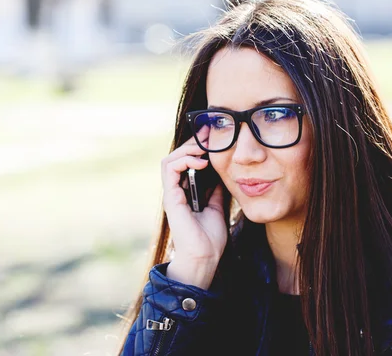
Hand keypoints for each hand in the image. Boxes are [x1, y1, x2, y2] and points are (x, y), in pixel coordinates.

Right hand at [160, 126, 226, 287]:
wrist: (205, 257)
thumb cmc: (210, 238)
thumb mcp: (217, 206)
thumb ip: (214, 190)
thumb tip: (222, 172)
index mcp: (185, 193)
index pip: (186, 162)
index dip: (197, 148)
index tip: (212, 136)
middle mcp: (176, 191)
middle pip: (177, 158)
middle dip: (192, 143)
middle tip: (208, 134)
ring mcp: (172, 194)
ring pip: (170, 160)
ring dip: (187, 150)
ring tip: (203, 148)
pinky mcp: (171, 198)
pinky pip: (170, 170)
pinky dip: (184, 161)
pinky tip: (201, 162)